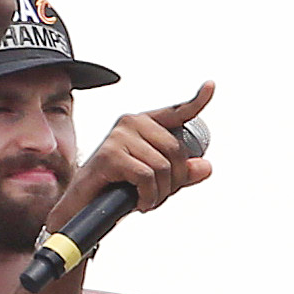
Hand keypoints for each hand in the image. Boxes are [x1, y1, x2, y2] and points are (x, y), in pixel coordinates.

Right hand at [52, 81, 215, 223]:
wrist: (82, 207)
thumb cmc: (114, 189)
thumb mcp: (155, 182)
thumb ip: (180, 174)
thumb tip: (205, 167)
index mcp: (143, 124)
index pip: (176, 112)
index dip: (197, 101)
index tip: (211, 86)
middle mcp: (130, 123)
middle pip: (176, 151)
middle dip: (174, 181)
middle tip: (157, 195)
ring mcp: (119, 137)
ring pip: (162, 167)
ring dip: (160, 193)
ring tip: (145, 199)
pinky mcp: (110, 155)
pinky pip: (147, 177)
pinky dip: (148, 196)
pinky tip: (139, 202)